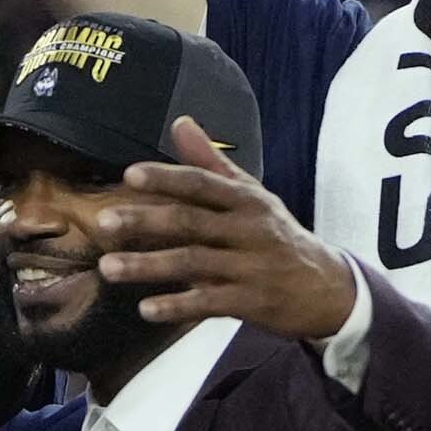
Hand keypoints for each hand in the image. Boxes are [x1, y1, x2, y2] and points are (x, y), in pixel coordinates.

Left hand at [89, 119, 363, 337]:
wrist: (327, 288)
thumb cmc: (276, 235)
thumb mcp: (252, 196)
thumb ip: (211, 163)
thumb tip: (180, 122)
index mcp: (247, 200)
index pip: (203, 184)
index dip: (167, 178)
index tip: (130, 175)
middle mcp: (249, 230)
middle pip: (191, 222)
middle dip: (145, 221)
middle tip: (103, 222)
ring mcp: (251, 267)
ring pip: (194, 263)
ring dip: (148, 266)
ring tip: (108, 269)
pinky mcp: (252, 302)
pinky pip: (209, 303)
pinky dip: (177, 306)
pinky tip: (146, 308)